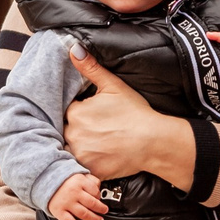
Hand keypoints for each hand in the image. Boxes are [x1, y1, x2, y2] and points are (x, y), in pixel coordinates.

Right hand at [46, 171, 106, 219]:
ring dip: (93, 219)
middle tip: (104, 211)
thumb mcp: (79, 175)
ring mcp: (66, 202)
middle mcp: (73, 192)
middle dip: (101, 209)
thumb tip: (99, 188)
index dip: (100, 196)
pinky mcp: (58, 211)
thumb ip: (91, 180)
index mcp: (79, 182)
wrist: (45, 182)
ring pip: (83, 213)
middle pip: (92, 203)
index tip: (100, 199)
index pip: (95, 191)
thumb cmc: (65, 181)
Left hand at [63, 48, 195, 185]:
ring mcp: (80, 155)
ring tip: (97, 144)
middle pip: (66, 131)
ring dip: (78, 147)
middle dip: (77, 130)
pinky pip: (79, 168)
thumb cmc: (135, 113)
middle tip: (98, 130)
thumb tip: (73, 48)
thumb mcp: (113, 85)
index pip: (68, 112)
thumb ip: (90, 68)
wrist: (153, 142)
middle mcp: (73, 134)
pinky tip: (99, 158)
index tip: (93, 115)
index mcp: (75, 113)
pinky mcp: (90, 170)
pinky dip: (85, 164)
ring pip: (70, 150)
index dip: (79, 113)